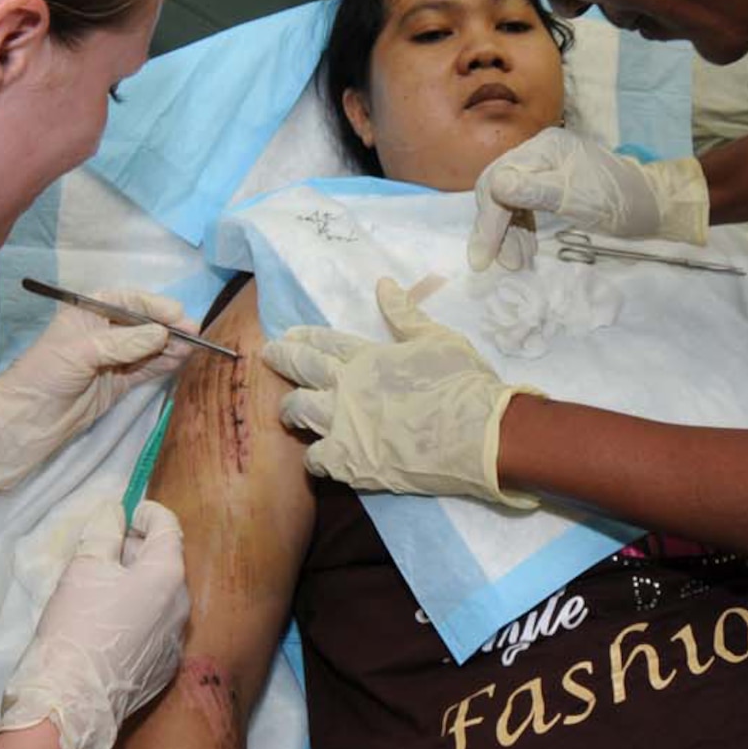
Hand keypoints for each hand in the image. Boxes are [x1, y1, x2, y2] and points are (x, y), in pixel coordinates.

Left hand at [0, 288, 197, 489]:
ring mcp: (113, 358)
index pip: (129, 301)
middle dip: (168, 326)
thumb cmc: (44, 375)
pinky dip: (165, 364)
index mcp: (88, 311)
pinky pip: (147, 368)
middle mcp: (103, 330)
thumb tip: (162, 333)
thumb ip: (124, 342)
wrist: (25, 422)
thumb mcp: (82, 352)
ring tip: (194, 348)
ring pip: (149, 346)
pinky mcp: (118, 382)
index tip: (178, 315)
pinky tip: (182, 361)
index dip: (155, 306)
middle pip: (143, 323)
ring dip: (171, 346)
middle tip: (196, 333)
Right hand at [0, 500, 189, 748]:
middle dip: (135, 548)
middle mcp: (182, 606)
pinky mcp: (162, 668)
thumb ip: (103, 530)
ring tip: (97, 585)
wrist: (71, 701)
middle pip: (164, 561)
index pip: (168, 527)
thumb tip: (114, 512)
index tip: (124, 511)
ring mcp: (175, 641)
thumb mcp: (85, 566)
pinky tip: (104, 623)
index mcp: (168, 575)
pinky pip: (153, 627)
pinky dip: (134, 614)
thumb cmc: (77, 624)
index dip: (145, 512)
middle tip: (101, 548)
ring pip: (158, 596)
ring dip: (134, 582)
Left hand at [263, 278, 541, 508]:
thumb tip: (383, 284)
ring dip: (290, 408)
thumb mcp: (437, 338)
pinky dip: (314, 456)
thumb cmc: (462, 382)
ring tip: (287, 409)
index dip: (303, 338)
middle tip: (269, 357)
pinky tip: (317, 455)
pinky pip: (316, 459)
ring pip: (299, 412)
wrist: (477, 435)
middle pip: (301, 370)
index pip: (324, 343)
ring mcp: (345, 428)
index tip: (287, 336)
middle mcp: (346, 389)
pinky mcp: (352, 465)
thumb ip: (404, 314)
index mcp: (367, 357)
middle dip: (281, 360)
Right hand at [469, 126, 709, 270]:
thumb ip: (535, 191)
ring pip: (506, 201)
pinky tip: (524, 250)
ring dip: (507, 234)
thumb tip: (497, 185)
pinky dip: (519, 231)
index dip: (488, 223)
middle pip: (496, 190)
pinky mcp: (549, 186)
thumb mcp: (578, 199)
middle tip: (502, 264)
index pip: (499, 182)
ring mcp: (543, 169)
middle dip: (495, 230)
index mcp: (543, 148)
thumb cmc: (619, 201)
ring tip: (516, 263)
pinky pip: (521, 207)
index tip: (484, 260)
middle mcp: (538, 153)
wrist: (653, 205)